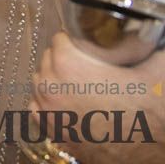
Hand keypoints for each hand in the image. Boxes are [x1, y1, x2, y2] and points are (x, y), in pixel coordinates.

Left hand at [30, 33, 164, 163]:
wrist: (148, 156)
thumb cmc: (148, 115)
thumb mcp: (153, 73)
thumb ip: (144, 49)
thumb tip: (148, 39)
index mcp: (68, 64)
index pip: (60, 38)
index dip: (75, 40)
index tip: (86, 45)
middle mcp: (50, 85)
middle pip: (48, 58)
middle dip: (64, 58)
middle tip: (87, 64)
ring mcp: (47, 109)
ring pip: (40, 80)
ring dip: (54, 78)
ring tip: (79, 83)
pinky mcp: (51, 130)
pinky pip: (37, 105)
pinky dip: (47, 101)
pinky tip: (65, 101)